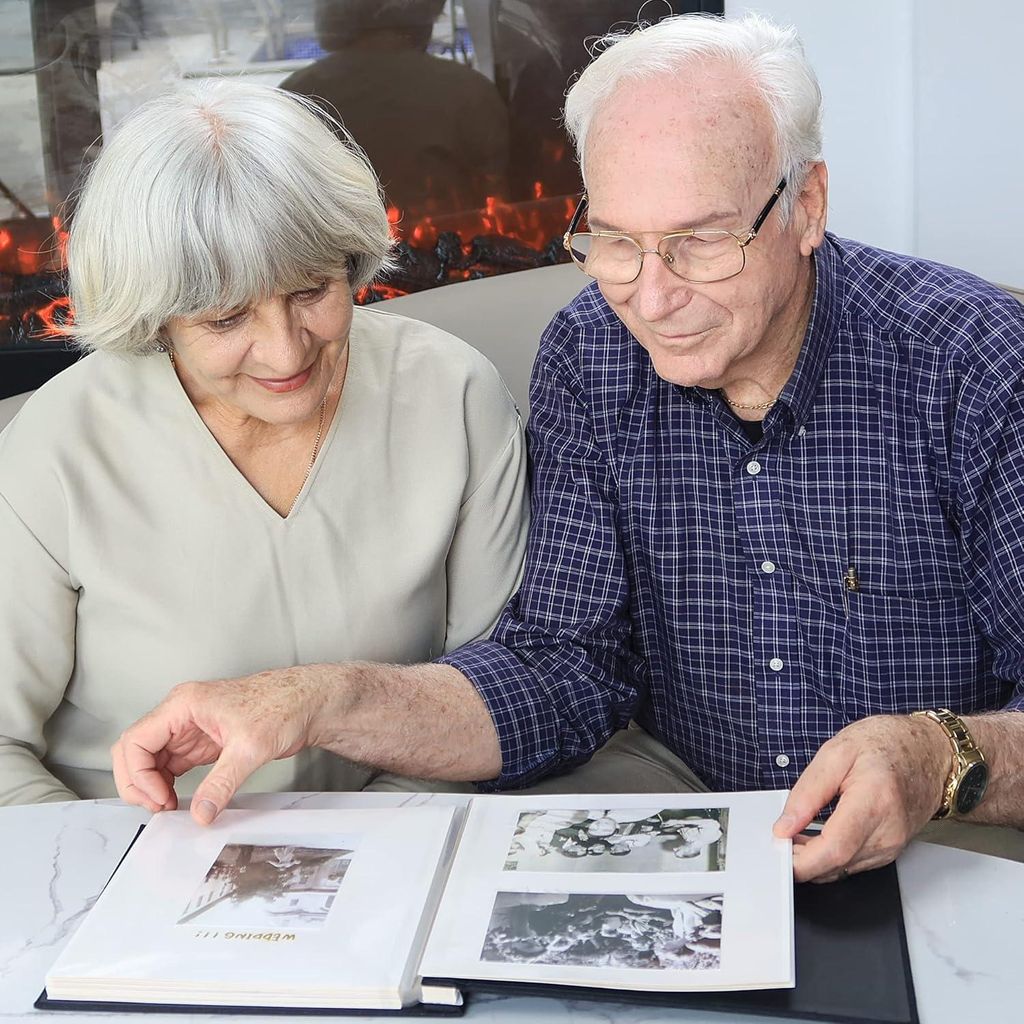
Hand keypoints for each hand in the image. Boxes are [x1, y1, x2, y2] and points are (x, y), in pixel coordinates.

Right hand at [111, 669, 331, 824]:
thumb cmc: (283, 705)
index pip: (136, 739)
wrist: (307, 702)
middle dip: (138, 782)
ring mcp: (190, 728)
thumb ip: (222, 784)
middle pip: (136, 750)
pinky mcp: (201, 742)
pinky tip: (177, 800)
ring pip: (151, 759)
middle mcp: (181, 713)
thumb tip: (201, 813)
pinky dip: (167, 783)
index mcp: (184, 704)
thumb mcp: (250, 748)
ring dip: (151, 785)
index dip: (138, 774)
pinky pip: (171, 765)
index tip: (158, 798)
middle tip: (157, 807)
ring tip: (168, 808)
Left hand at [772, 715, 949, 882]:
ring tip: (796, 831)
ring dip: (813, 859)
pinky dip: (829, 856)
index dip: (802, 861)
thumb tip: (785, 826)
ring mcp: (892, 846)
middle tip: (781, 835)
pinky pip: (852, 864)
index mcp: (873, 801)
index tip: (779, 853)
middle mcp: (887, 831)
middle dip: (800, 858)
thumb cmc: (886, 745)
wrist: (928, 752)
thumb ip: (807, 792)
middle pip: (836, 865)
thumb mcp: (835, 752)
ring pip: (842, 870)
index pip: (835, 848)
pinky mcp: (890, 852)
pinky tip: (816, 836)